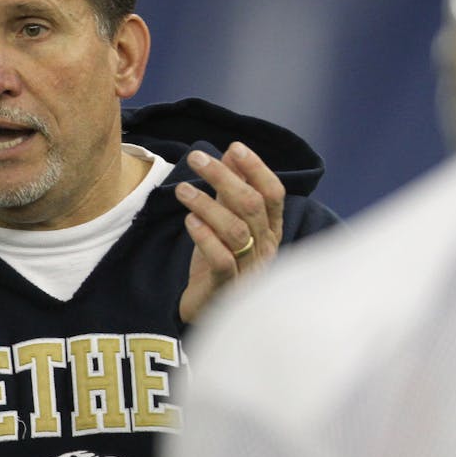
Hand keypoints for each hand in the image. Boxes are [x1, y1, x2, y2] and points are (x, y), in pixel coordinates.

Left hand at [174, 142, 285, 322]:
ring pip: (236, 230)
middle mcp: (265, 247)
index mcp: (270, 230)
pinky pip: (222, 260)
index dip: (256, 169)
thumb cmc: (218, 261)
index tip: (234, 148)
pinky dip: (205, 238)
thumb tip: (232, 152)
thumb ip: (230, 189)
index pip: (273, 193)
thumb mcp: (225, 220)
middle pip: (252, 205)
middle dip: (224, 177)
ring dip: (207, 204)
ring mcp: (249, 269)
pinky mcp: (228, 288)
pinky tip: (189, 222)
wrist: (206, 309)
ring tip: (182, 189)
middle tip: (196, 158)